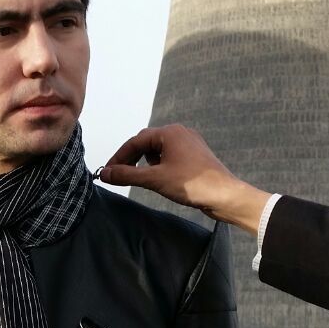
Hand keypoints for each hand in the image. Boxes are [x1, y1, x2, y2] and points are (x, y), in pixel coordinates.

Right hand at [99, 124, 269, 234]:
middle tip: (118, 175)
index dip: (118, 157)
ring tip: (137, 178)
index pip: (135, 141)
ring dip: (144, 162)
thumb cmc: (191, 184)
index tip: (107, 172)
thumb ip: (127, 175)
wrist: (224, 195)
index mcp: (169, 132)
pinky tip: (156, 177)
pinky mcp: (194, 155)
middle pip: (146, 142)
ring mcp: (188, 143)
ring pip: (157, 149)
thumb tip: (104, 173)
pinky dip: (157, 165)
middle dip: (130, 158)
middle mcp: (179, 132)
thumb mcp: (154, 179)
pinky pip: (169, 155)